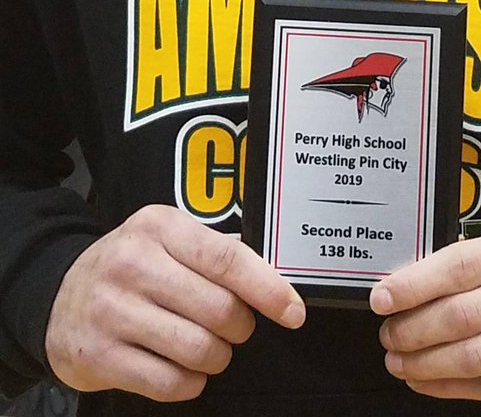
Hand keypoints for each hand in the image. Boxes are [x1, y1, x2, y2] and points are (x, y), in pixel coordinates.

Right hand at [45, 204, 304, 401]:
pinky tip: (184, 369)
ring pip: (198, 350)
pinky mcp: (100, 355)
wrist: (57, 296)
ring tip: (207, 347)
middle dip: (239, 328)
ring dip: (216, 357)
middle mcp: (133, 263)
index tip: (293, 312)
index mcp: (159, 226)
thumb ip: (214, 250)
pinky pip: (170, 383)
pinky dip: (190, 383)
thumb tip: (272, 275)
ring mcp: (113, 310)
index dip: (267, 288)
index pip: (227, 259)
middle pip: (219, 310)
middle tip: (232, 327)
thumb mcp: (166, 239)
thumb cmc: (130, 265)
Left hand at [370, 223, 480, 414]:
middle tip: (388, 335)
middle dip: (413, 329)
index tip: (382, 298)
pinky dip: (450, 387)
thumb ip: (473, 265)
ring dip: (425, 363)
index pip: (460, 264)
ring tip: (399, 361)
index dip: (414, 285)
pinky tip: (428, 381)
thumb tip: (406, 285)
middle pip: (462, 314)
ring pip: (473, 355)